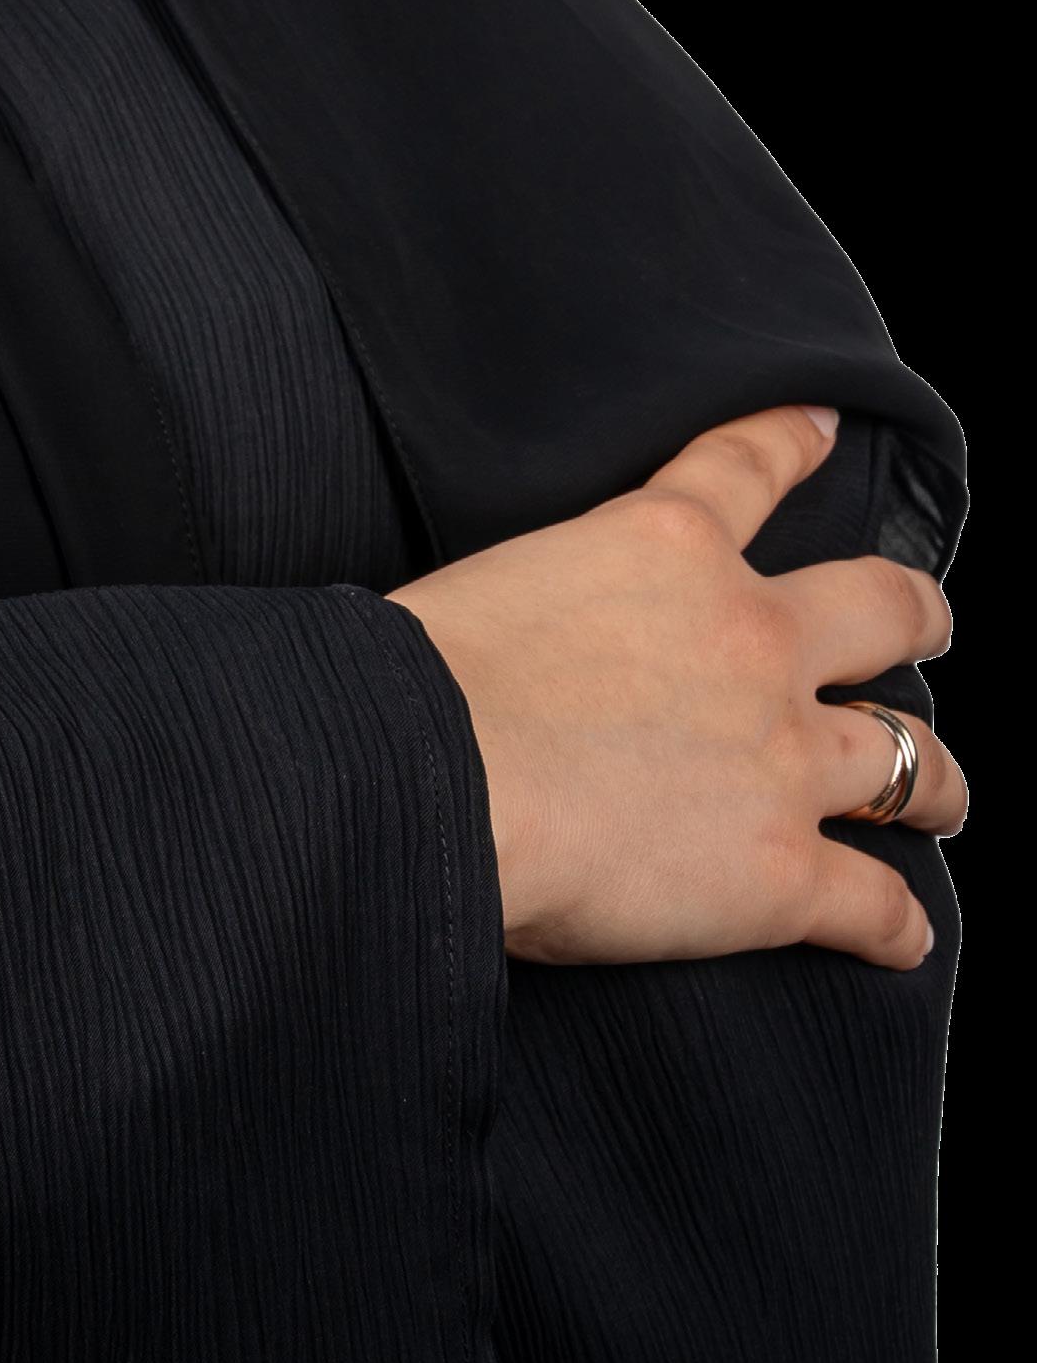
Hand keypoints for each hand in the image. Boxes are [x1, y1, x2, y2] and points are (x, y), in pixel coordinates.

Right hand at [387, 404, 964, 969]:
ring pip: (910, 760)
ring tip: (940, 796)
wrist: (433, 771)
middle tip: (926, 625)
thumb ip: (563, 594)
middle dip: (914, 617)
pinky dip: (895, 925)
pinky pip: (876, 906)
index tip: (824, 424)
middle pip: (880, 609)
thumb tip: (544, 647)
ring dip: (934, 780)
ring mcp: (781, 757)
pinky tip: (902, 937)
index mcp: (669, 546)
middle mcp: (752, 637)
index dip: (794, 440)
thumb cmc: (423, 673)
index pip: (749, 466)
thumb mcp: (505, 579)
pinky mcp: (781, 875)